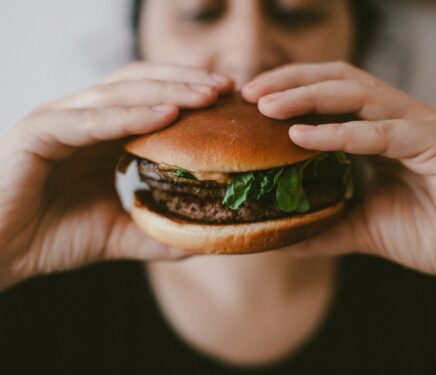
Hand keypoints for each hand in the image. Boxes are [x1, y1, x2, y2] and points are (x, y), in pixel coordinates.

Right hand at [0, 62, 233, 289]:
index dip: (190, 96)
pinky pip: (90, 120)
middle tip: (227, 90)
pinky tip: (166, 116)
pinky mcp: (38, 132)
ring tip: (207, 96)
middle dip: (186, 83)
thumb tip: (202, 239)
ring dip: (167, 91)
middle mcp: (83, 118)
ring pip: (120, 93)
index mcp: (101, 134)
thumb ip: (157, 232)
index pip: (151, 100)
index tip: (229, 103)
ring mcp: (59, 120)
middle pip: (141, 84)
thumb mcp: (118, 234)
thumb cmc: (51, 237)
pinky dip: (130, 115)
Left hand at [243, 62, 435, 298]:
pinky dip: (340, 132)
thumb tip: (282, 236)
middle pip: (337, 79)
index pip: (328, 95)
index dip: (289, 91)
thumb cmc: (435, 232)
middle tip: (248, 92)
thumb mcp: (364, 228)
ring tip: (266, 105)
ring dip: (307, 96)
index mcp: (380, 131)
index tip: (249, 103)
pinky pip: (382, 132)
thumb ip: (325, 226)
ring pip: (356, 94)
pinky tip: (302, 136)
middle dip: (290, 81)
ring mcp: (417, 126)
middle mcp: (396, 119)